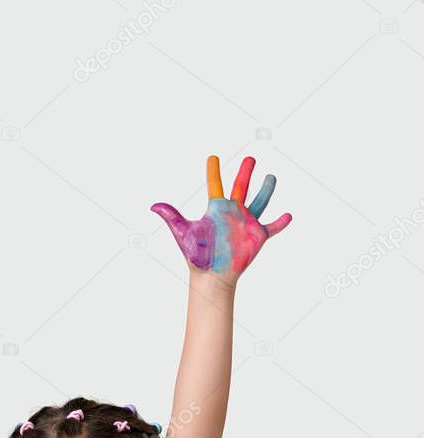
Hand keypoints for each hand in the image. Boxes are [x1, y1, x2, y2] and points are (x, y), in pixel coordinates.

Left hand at [151, 154, 291, 286]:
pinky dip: (280, 222)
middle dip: (245, 172)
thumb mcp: (183, 233)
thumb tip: (153, 206)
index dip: (213, 171)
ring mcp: (246, 223)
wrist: (212, 276)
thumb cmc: (197, 256)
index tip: (212, 158)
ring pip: (259, 202)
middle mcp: (232, 213)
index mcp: (216, 209)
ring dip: (266, 190)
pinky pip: (272, 227)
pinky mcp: (257, 236)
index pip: (215, 184)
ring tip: (271, 177)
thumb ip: (172, 216)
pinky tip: (288, 215)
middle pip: (240, 187)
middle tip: (250, 158)